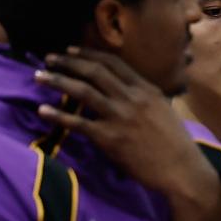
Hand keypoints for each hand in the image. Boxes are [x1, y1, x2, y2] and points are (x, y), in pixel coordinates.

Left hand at [35, 47, 220, 220]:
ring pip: (82, 91)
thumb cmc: (176, 143)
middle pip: (94, 71)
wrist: (181, 169)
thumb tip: (130, 90)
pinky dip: (58, 115)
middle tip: (50, 58)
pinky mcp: (109, 138)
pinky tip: (42, 110)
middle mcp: (132, 97)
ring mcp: (120, 117)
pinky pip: (78, 123)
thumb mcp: (165, 110)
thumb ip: (146, 97)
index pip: (113, 63)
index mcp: (146, 89)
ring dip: (57, 81)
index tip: (71, 50)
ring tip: (39, 76)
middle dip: (68, 62)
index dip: (88, 54)